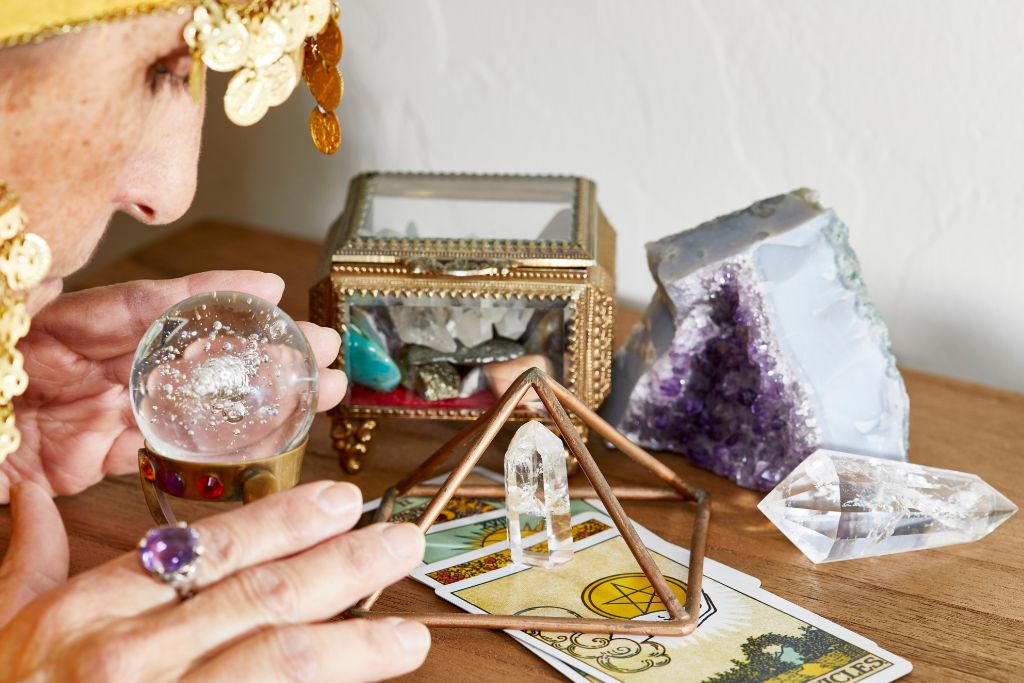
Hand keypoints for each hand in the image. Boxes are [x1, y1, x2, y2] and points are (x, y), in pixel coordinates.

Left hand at [0, 271, 346, 502]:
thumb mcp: (40, 321)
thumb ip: (89, 302)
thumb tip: (123, 272)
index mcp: (87, 322)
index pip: (164, 303)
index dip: (219, 293)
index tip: (272, 288)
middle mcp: (112, 362)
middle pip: (200, 352)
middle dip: (268, 348)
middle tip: (321, 345)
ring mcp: (114, 408)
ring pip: (202, 401)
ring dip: (264, 397)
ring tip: (320, 390)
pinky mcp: (105, 455)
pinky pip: (172, 450)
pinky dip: (224, 446)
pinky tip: (271, 437)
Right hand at [0, 480, 430, 681]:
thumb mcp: (5, 629)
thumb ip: (29, 559)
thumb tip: (31, 495)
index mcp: (89, 612)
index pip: (209, 549)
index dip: (286, 521)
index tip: (344, 501)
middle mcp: (128, 658)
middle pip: (261, 597)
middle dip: (344, 567)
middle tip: (402, 545)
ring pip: (278, 663)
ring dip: (355, 646)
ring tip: (409, 636)